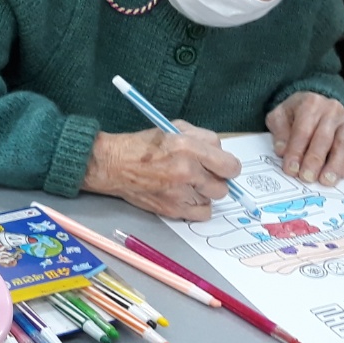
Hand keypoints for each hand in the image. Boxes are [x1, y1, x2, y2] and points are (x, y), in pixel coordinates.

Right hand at [82, 122, 242, 219]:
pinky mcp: (172, 209)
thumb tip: (221, 153)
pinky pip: (203, 214)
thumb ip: (202, 138)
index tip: (221, 167)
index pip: (230, 165)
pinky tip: (186, 196)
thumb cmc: (142, 146)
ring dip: (205, 192)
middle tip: (201, 175)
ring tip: (188, 184)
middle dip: (216, 179)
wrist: (114, 164)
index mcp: (188, 147)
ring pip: (214, 199)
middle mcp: (187, 171)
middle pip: (224, 185)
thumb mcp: (173, 128)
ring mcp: (179, 193)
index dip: (227, 166)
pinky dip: (198, 207)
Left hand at [266, 91, 343, 185]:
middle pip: (324, 138)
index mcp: (311, 103)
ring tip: (325, 180)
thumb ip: (279, 133)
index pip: (303, 130)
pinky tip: (340, 176)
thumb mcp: (279, 116)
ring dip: (334, 166)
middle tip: (307, 177)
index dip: (296, 151)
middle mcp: (332, 109)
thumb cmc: (297, 113)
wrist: (317, 105)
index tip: (291, 168)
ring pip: (342, 145)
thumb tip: (282, 150)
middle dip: (315, 160)